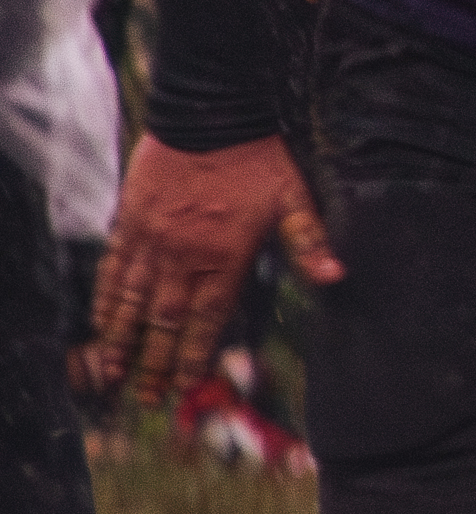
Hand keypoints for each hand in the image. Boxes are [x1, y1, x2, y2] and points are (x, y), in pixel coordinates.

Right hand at [92, 133, 337, 405]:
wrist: (209, 116)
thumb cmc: (258, 158)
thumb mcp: (295, 199)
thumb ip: (309, 243)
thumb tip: (335, 276)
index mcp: (225, 256)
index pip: (208, 320)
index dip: (196, 356)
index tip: (187, 386)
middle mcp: (184, 256)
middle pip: (167, 322)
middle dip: (157, 363)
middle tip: (149, 398)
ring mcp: (152, 240)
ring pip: (133, 301)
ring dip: (123, 340)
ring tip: (114, 373)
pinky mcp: (130, 222)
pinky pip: (114, 268)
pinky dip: (106, 298)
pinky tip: (101, 320)